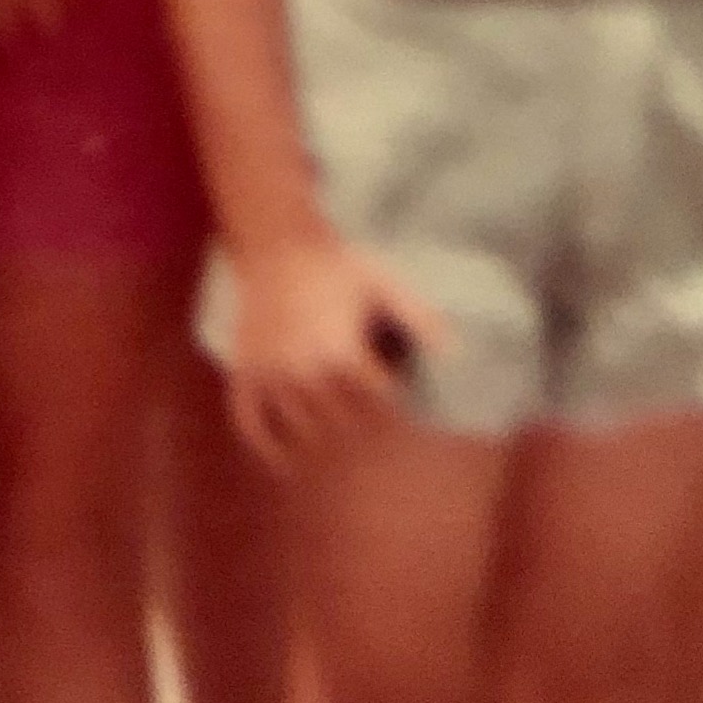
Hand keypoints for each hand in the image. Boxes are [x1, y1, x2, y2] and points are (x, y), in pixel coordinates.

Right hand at [230, 233, 443, 468]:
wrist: (278, 240)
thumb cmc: (334, 263)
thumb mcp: (383, 284)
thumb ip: (419, 319)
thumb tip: (457, 355)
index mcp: (341, 354)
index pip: (378, 401)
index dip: (391, 396)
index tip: (395, 391)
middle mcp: (305, 373)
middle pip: (342, 420)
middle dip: (358, 415)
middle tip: (365, 407)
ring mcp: (271, 375)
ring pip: (301, 427)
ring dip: (321, 431)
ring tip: (335, 428)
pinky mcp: (245, 370)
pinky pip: (249, 420)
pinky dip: (264, 445)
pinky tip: (283, 462)